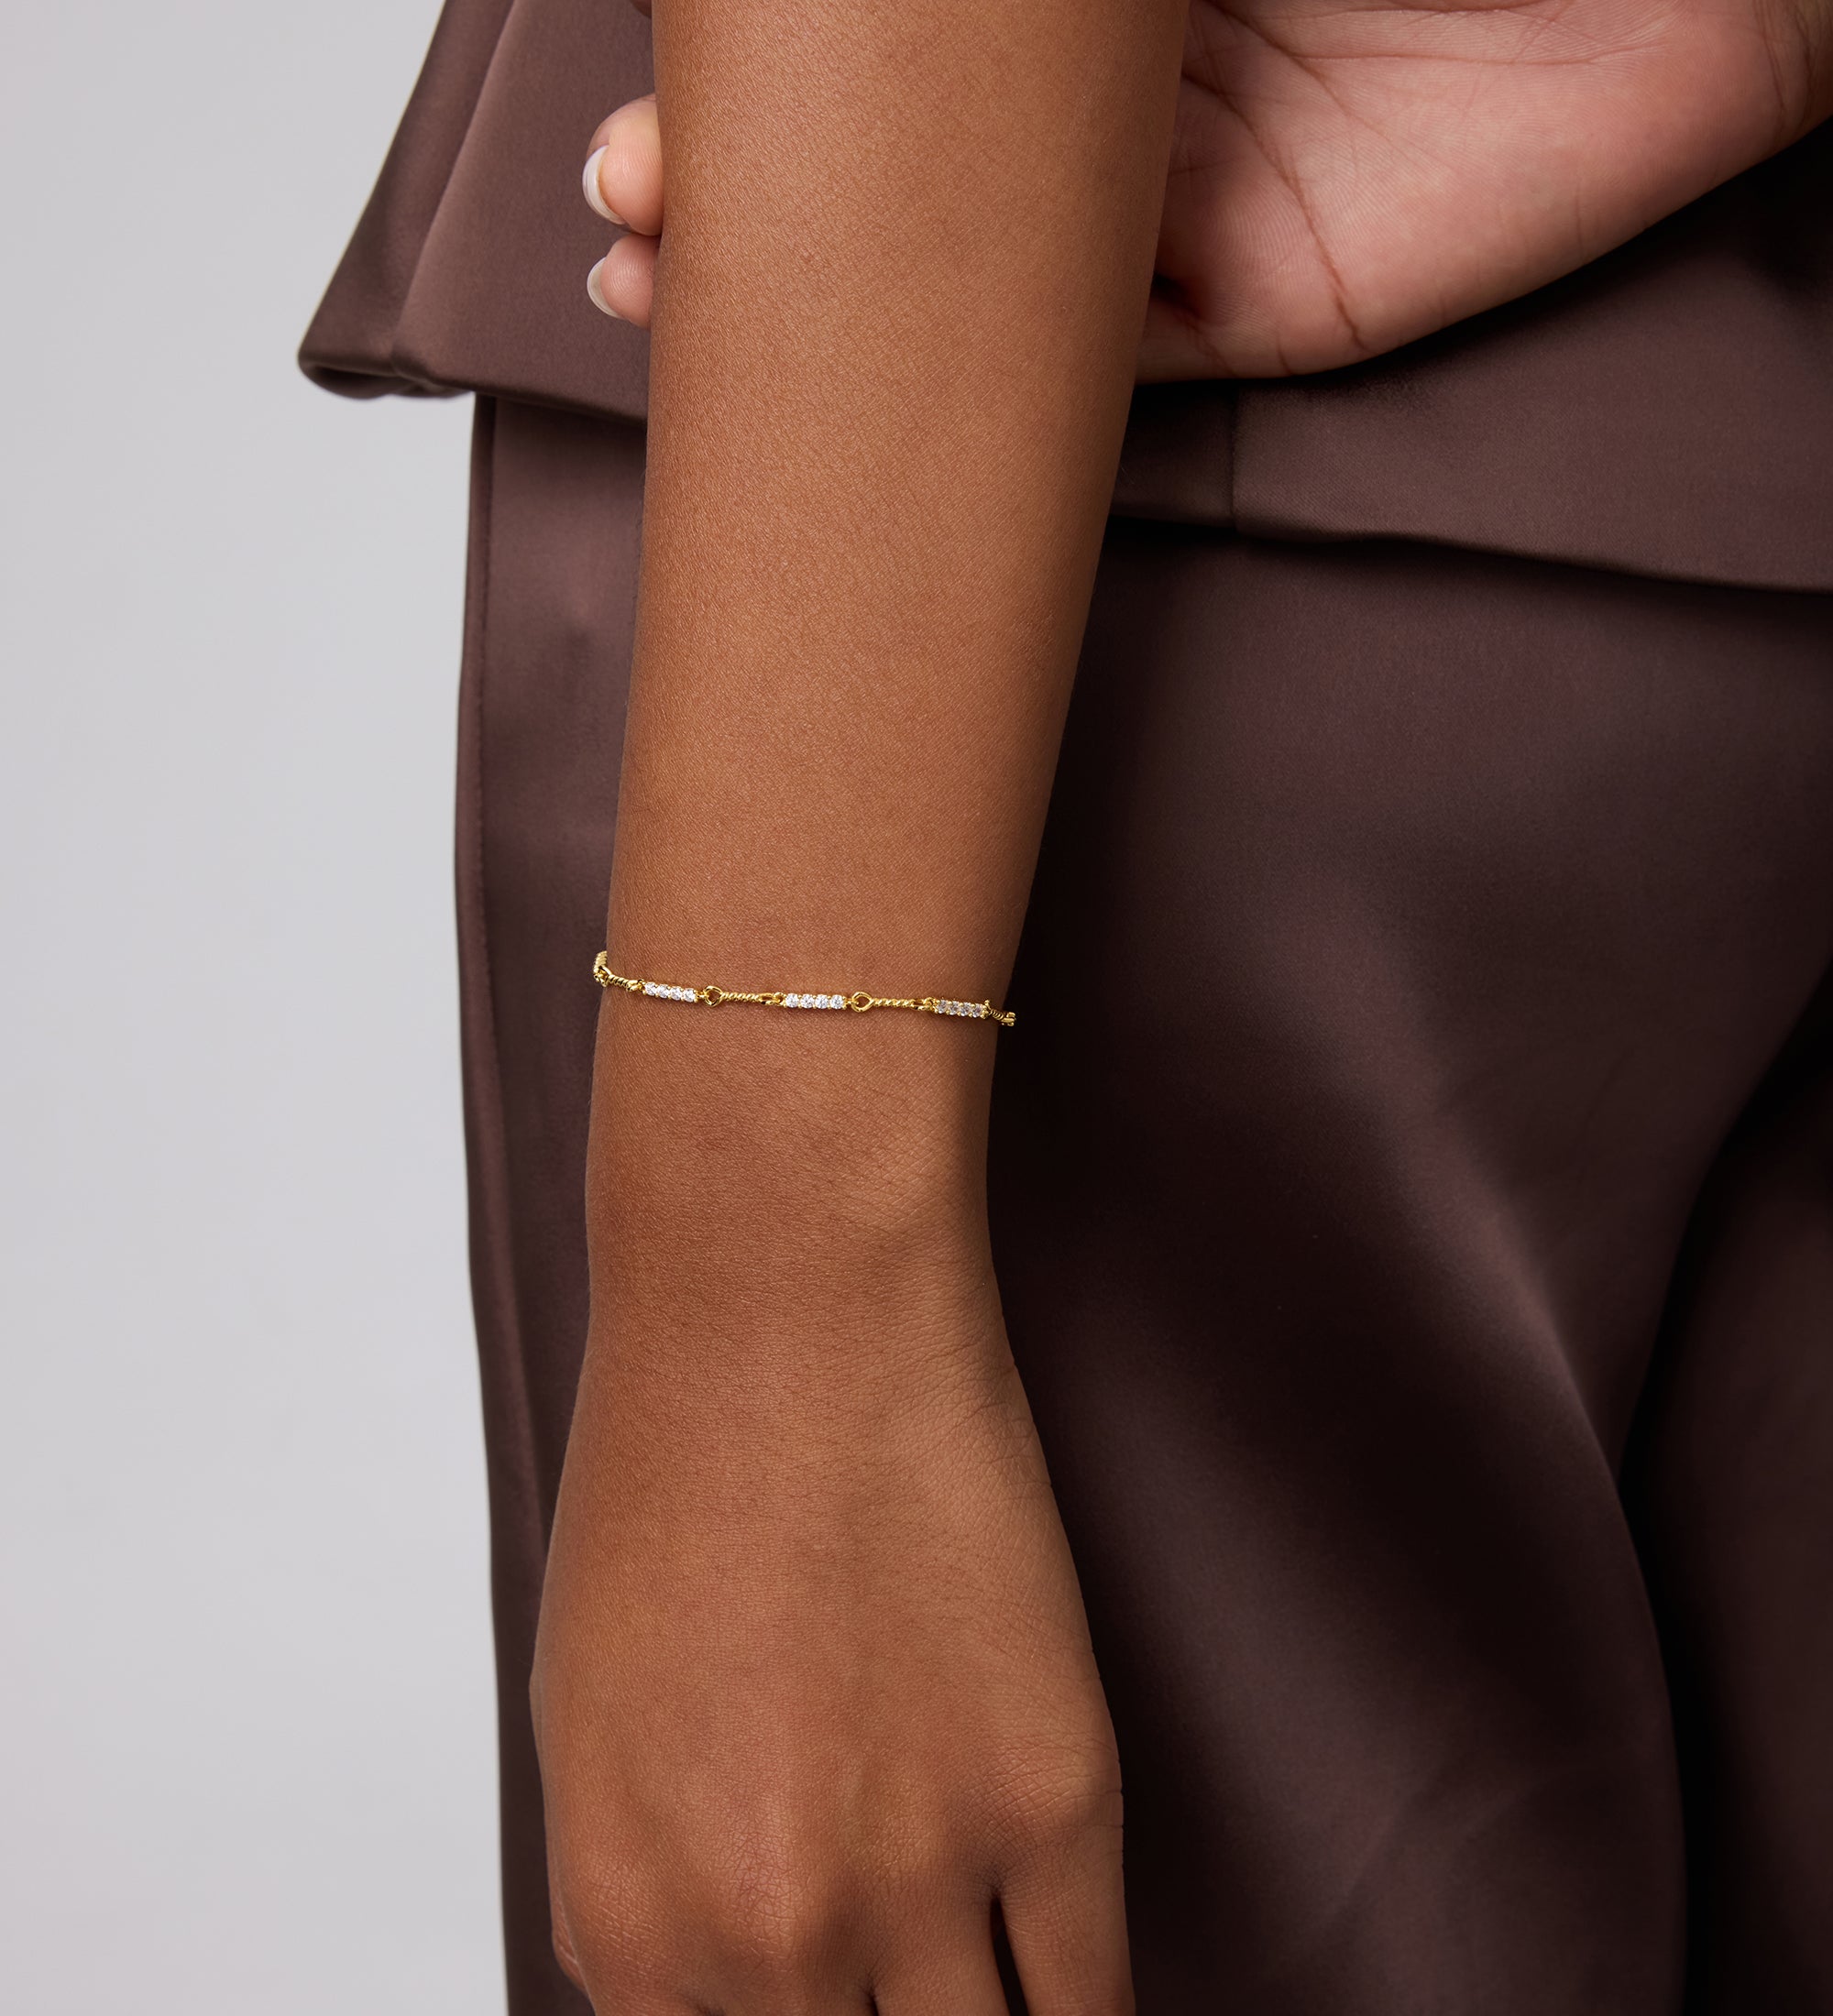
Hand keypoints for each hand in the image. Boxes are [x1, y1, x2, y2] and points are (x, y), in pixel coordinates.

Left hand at [531, 1044, 1127, 2010]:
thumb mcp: (596, 1727)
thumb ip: (659, 1895)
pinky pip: (1091, 2007)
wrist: (783, 1319)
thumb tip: (735, 1985)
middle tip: (905, 1991)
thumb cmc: (675, 1485)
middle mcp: (766, 1940)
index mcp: (628, 1927)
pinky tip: (1068, 1996)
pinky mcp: (1055, 1801)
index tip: (842, 2012)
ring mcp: (918, 1880)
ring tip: (982, 1991)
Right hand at [584, 0, 1831, 375]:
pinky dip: (982, 400)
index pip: (905, 77)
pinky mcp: (1255, 319)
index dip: (769, 104)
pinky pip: (1097, 375)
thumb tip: (878, 2)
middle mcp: (1122, 110)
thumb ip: (1044, 6)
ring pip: (971, 300)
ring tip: (683, 308)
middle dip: (760, 214)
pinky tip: (875, 400)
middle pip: (907, 194)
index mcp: (1088, 16)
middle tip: (631, 234)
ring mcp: (1180, 218)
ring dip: (835, 322)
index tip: (647, 126)